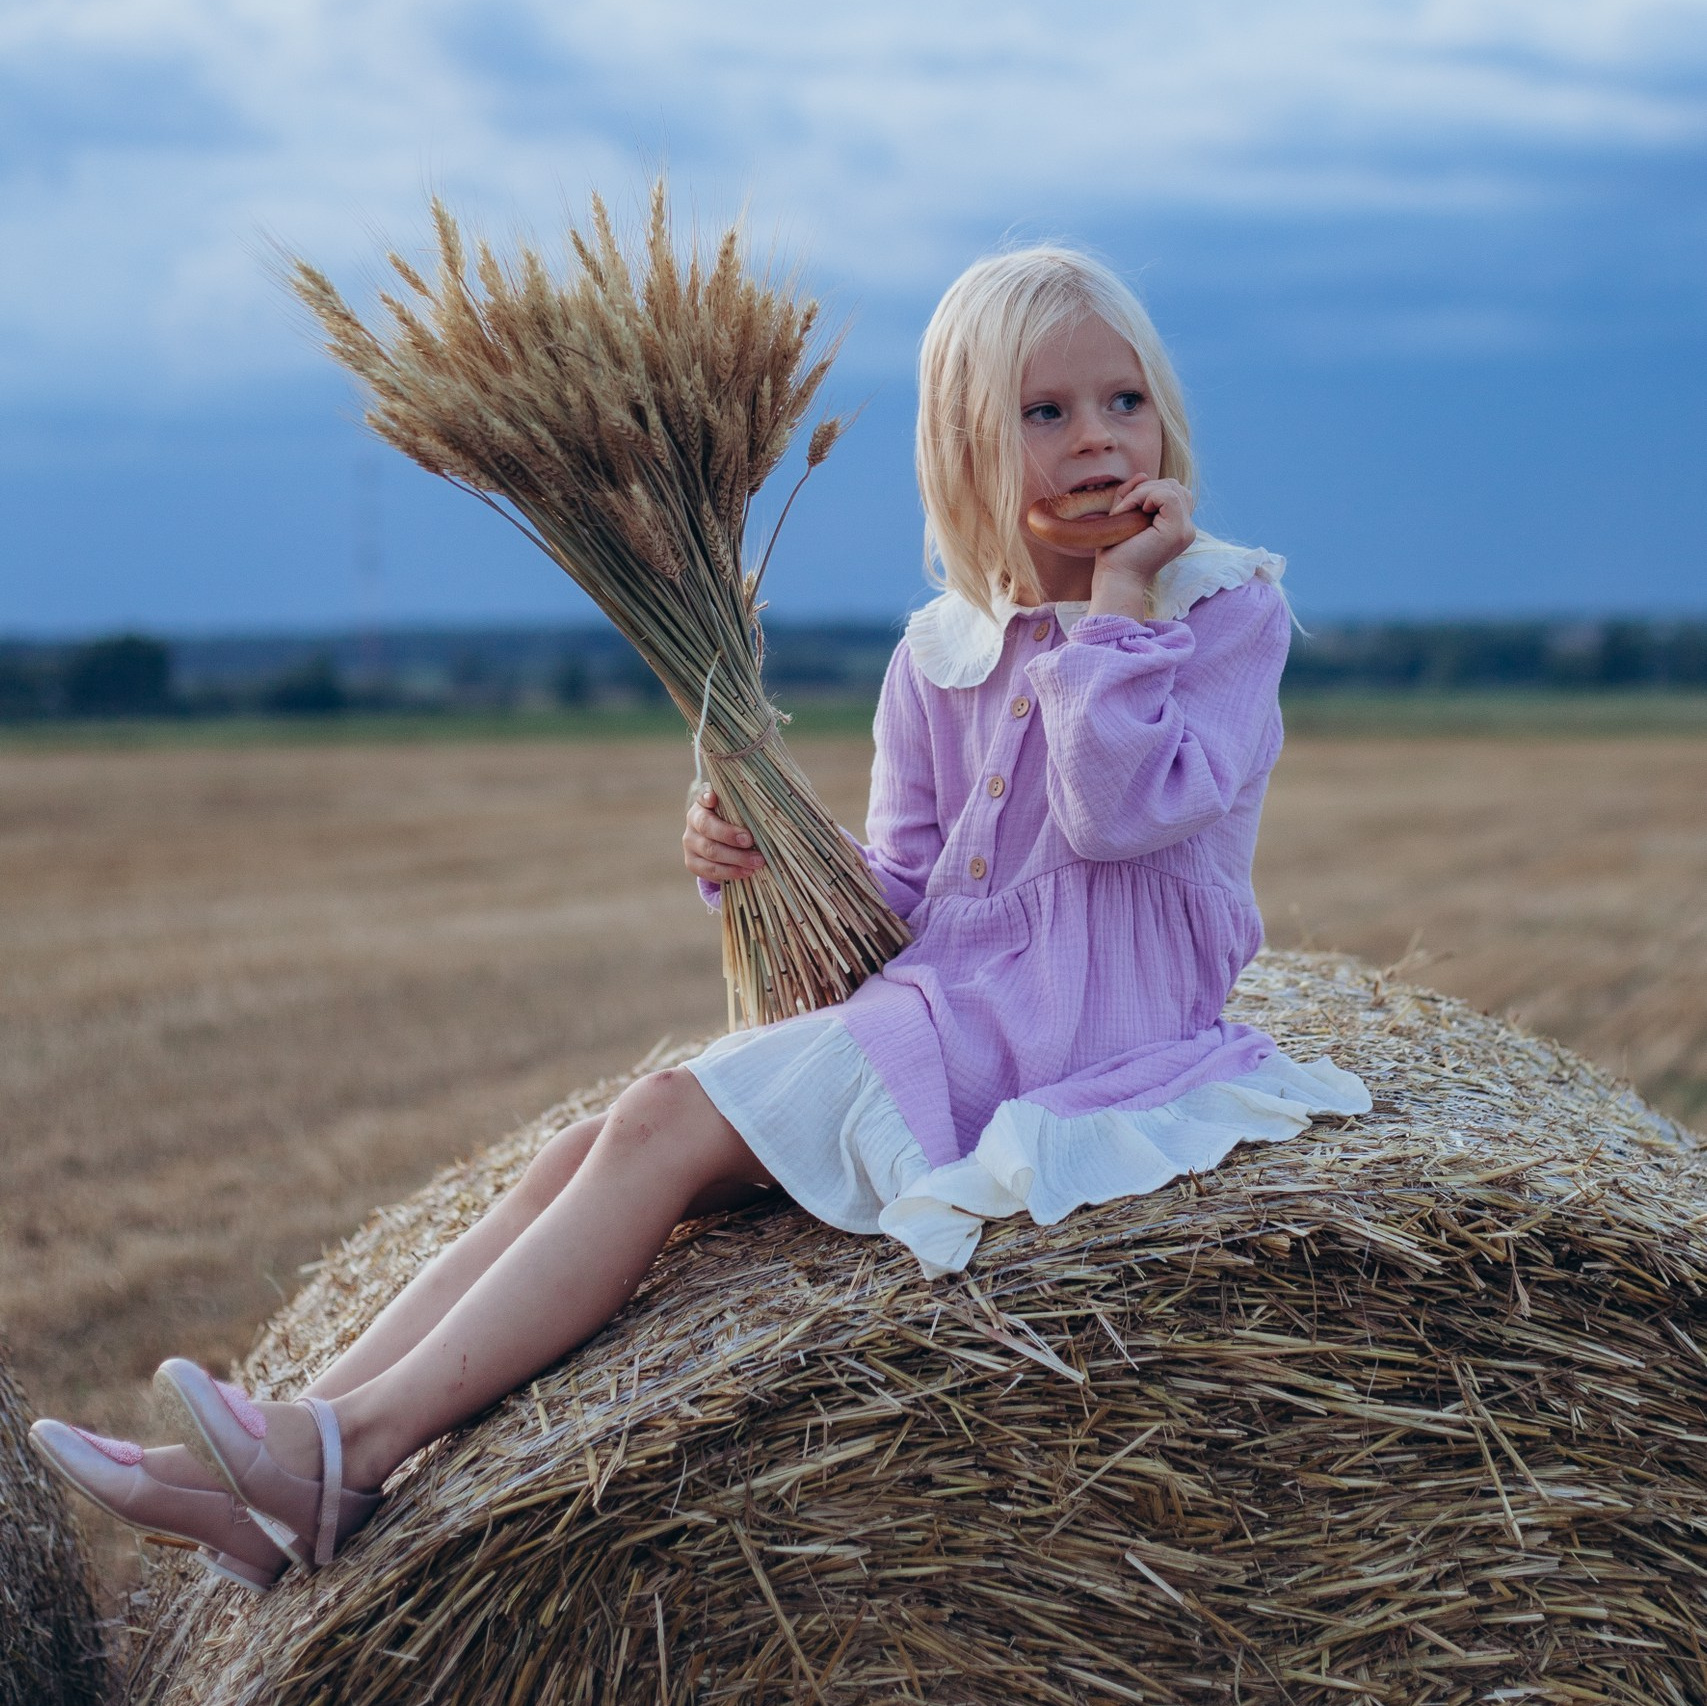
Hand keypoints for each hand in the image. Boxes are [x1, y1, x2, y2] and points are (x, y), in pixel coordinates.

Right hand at [683, 786, 765, 884]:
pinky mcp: (692, 862)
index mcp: (703, 804)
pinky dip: (729, 872)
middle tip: (750, 841)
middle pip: (707, 827)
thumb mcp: (738, 813)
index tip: (713, 799)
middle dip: (730, 835)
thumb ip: (745, 808)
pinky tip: (745, 872)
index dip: (706, 797)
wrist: (720, 845)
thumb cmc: (735, 823)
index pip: (701, 796)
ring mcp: (690, 843)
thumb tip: (769, 809)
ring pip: (710, 852)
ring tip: (757, 862)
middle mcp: (693, 822)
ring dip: (736, 858)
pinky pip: (709, 870)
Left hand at [1088, 477, 1195, 619]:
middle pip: (1174, 485)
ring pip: (1171, 487)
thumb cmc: (1115, 553)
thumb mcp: (1123, 516)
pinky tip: (1131, 512)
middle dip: (1146, 488)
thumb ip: (1132, 494)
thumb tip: (1142, 474)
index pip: (1173, 491)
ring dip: (1143, 492)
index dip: (1149, 491)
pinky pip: (1167, 495)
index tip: (1127, 510)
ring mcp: (1185, 530)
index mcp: (1177, 527)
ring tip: (1126, 511)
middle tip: (1125, 509)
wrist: (1115, 578)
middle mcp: (1186, 529)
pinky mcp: (1177, 530)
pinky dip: (1144, 496)